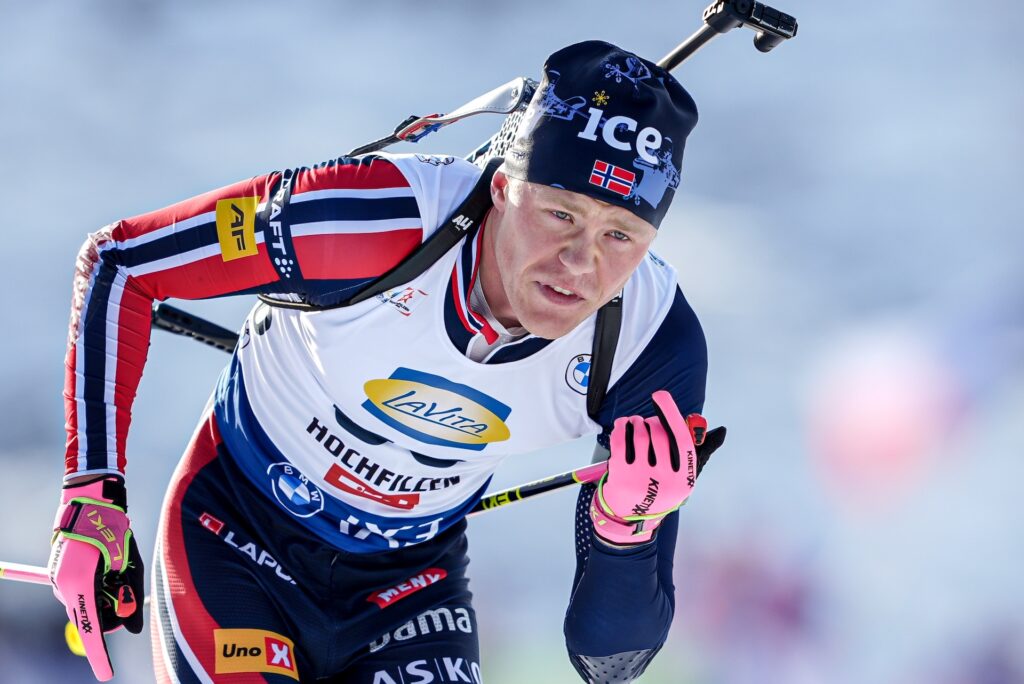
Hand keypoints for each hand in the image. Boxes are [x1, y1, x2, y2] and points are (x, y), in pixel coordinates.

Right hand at [48, 475, 143, 680]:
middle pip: (92, 619)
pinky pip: (83, 591)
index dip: (99, 655)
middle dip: (113, 610)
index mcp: (80, 585)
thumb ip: (130, 594)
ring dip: (106, 593)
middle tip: (125, 580)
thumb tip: (134, 627)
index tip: (107, 674)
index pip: (91, 629)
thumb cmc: (112, 527)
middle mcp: (65, 588)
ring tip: (116, 562)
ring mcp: (59, 582)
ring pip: (89, 604)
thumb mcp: (129, 561)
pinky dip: (98, 584)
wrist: (88, 501)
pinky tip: (105, 559)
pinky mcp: (60, 575)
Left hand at [591, 390, 725, 544]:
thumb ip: (700, 452)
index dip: (671, 413)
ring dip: (636, 423)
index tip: (660, 395)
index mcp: (684, 477)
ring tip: (635, 425)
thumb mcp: (683, 476)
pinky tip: (623, 426)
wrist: (629, 516)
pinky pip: (620, 439)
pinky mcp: (620, 475)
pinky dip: (621, 427)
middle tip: (648, 423)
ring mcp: (641, 477)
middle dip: (652, 422)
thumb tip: (721, 431)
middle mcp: (664, 479)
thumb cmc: (661, 488)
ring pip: (639, 433)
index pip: (681, 438)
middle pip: (658, 432)